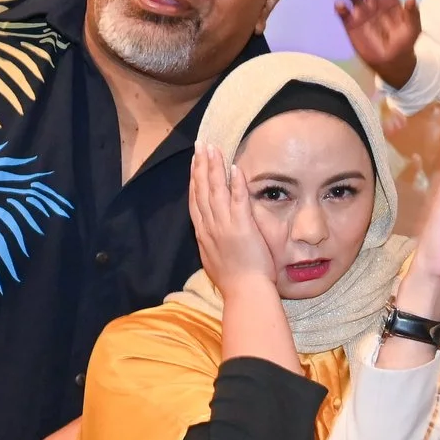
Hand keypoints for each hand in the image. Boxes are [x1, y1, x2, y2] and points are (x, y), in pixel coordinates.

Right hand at [189, 142, 281, 305]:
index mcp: (204, 234)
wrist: (244, 293)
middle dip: (200, 166)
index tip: (195, 163)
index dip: (194, 180)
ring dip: (213, 167)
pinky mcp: (241, 227)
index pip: (196, 201)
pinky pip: (238, 200)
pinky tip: (234, 167)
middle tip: (200, 146)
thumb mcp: (214, 260)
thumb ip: (212, 244)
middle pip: (201, 190)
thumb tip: (211, 236)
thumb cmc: (234, 282)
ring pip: (215, 191)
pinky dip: (235, 183)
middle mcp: (210, 227)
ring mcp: (224, 226)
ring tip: (212, 148)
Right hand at [335, 0, 421, 87]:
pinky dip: (341, 8)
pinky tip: (340, 4)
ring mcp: (362, 13)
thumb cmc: (405, 43)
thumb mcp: (414, 28)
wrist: (392, 62)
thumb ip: (413, 13)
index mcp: (390, 1)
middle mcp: (374, 3)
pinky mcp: (351, 24)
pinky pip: (344, 14)